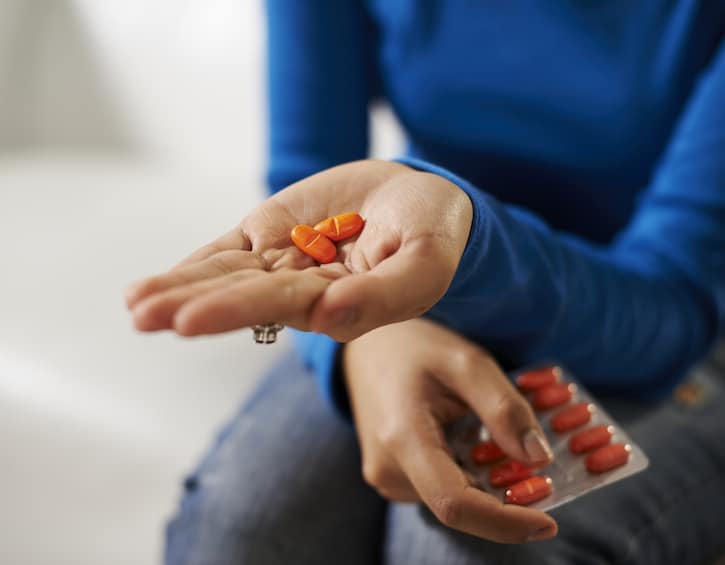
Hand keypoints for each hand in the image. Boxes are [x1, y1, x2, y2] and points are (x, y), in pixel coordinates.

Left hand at [126, 160, 471, 341]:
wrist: (419, 199)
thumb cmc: (432, 235)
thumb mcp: (424, 262)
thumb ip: (385, 294)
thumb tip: (330, 319)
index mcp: (339, 303)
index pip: (283, 305)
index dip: (236, 310)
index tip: (187, 320)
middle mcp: (303, 289)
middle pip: (241, 296)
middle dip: (192, 305)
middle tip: (144, 318)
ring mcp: (282, 262)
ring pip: (225, 277)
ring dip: (180, 291)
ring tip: (136, 306)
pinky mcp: (269, 234)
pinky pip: (226, 252)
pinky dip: (191, 267)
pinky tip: (152, 287)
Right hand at [344, 318, 556, 542]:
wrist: (368, 347)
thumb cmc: (417, 348)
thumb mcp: (466, 362)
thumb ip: (503, 408)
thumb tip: (539, 459)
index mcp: (403, 437)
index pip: (455, 504)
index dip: (504, 522)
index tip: (549, 523)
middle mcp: (387, 468)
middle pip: (458, 506)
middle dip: (505, 501)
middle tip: (542, 475)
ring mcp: (385, 476)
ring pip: (451, 500)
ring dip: (487, 485)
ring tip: (502, 444)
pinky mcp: (390, 477)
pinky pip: (439, 490)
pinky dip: (469, 478)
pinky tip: (476, 446)